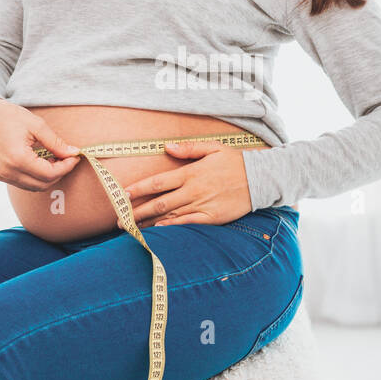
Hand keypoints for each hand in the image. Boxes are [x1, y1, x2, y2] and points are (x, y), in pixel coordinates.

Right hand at [0, 97, 80, 189]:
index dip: (66, 167)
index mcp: (17, 158)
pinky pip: (23, 183)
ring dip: (47, 177)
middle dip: (59, 173)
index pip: (49, 174)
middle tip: (67, 158)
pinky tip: (41, 163)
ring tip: (54, 160)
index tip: (74, 157)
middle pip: (42, 184)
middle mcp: (8, 171)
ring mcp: (2, 175)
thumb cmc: (9, 116)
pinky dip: (35, 177)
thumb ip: (56, 142)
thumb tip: (73, 153)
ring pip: (33, 187)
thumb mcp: (36, 125)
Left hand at [119, 140, 252, 227]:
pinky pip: (187, 224)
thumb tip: (166, 147)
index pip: (158, 182)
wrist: (261, 179)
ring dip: (149, 223)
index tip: (123, 195)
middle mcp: (193, 190)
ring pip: (170, 216)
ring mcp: (202, 205)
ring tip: (132, 229)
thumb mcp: (213, 148)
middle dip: (137, 212)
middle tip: (120, 219)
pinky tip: (158, 232)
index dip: (139, 189)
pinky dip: (171, 228)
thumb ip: (189, 148)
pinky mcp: (211, 218)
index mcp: (191, 173)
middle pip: (159, 203)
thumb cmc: (236, 162)